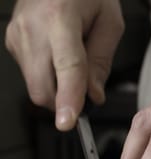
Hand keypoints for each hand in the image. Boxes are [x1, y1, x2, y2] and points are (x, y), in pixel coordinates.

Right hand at [5, 0, 123, 130]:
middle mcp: (32, 27)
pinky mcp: (12, 43)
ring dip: (59, 90)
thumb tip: (93, 95)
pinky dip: (50, 78)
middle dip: (65, 102)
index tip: (69, 121)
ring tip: (74, 62)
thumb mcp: (110, 22)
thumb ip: (102, 61)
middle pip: (43, 86)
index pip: (66, 66)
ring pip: (36, 86)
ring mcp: (18, 35)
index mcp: (60, 17)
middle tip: (88, 91)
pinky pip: (32, 76)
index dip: (68, 97)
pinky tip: (59, 57)